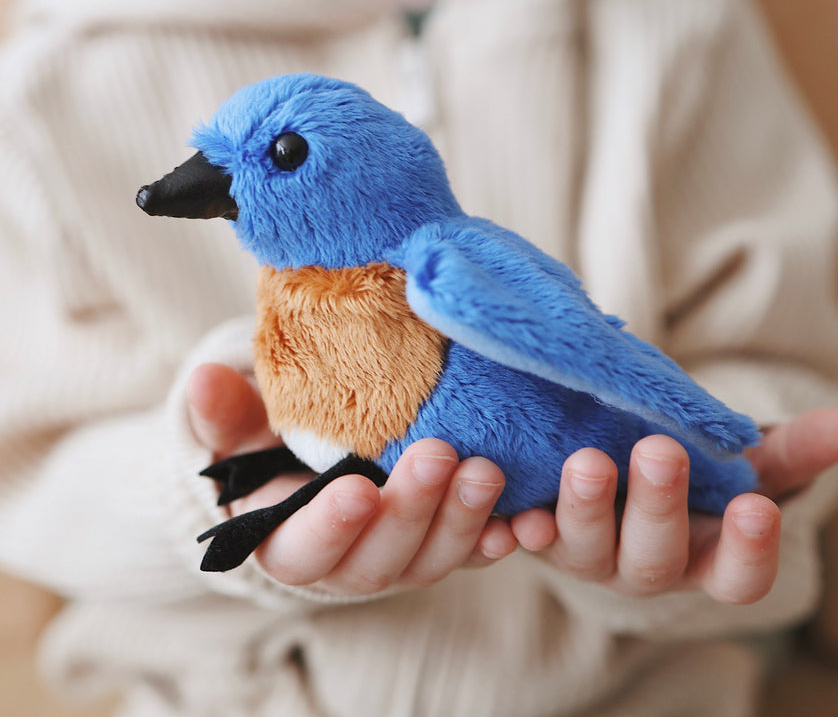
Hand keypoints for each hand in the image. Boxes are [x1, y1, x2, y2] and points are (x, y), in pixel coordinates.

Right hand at [187, 363, 517, 593]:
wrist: (320, 465)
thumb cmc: (273, 448)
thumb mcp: (242, 430)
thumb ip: (223, 414)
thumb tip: (204, 380)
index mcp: (290, 542)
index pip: (303, 550)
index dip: (329, 526)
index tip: (356, 488)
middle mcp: (351, 561)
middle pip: (381, 560)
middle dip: (411, 512)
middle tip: (438, 455)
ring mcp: (405, 555)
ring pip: (436, 557)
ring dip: (465, 519)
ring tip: (488, 469)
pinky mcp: (446, 540)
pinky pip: (478, 549)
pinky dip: (502, 537)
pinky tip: (529, 517)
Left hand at [510, 408, 837, 603]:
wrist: (616, 457)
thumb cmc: (691, 467)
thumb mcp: (741, 459)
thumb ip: (795, 447)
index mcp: (703, 556)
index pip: (737, 575)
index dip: (749, 549)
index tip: (759, 506)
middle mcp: (644, 565)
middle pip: (654, 557)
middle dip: (658, 507)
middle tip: (660, 453)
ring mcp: (585, 554)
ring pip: (584, 548)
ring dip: (584, 508)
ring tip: (587, 459)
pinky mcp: (536, 532)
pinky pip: (522, 541)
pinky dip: (515, 528)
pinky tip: (516, 509)